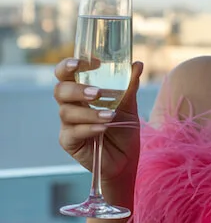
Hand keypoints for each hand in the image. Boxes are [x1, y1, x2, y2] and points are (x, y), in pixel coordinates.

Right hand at [54, 57, 143, 184]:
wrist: (126, 159)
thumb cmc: (123, 129)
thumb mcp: (129, 106)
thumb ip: (130, 86)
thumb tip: (138, 65)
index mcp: (80, 92)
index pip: (65, 74)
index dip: (69, 65)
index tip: (91, 63)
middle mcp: (70, 106)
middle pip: (60, 91)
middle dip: (77, 89)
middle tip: (97, 93)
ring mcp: (67, 124)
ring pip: (66, 112)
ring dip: (89, 113)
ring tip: (110, 116)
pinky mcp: (69, 142)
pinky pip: (73, 132)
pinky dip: (89, 128)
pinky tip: (103, 128)